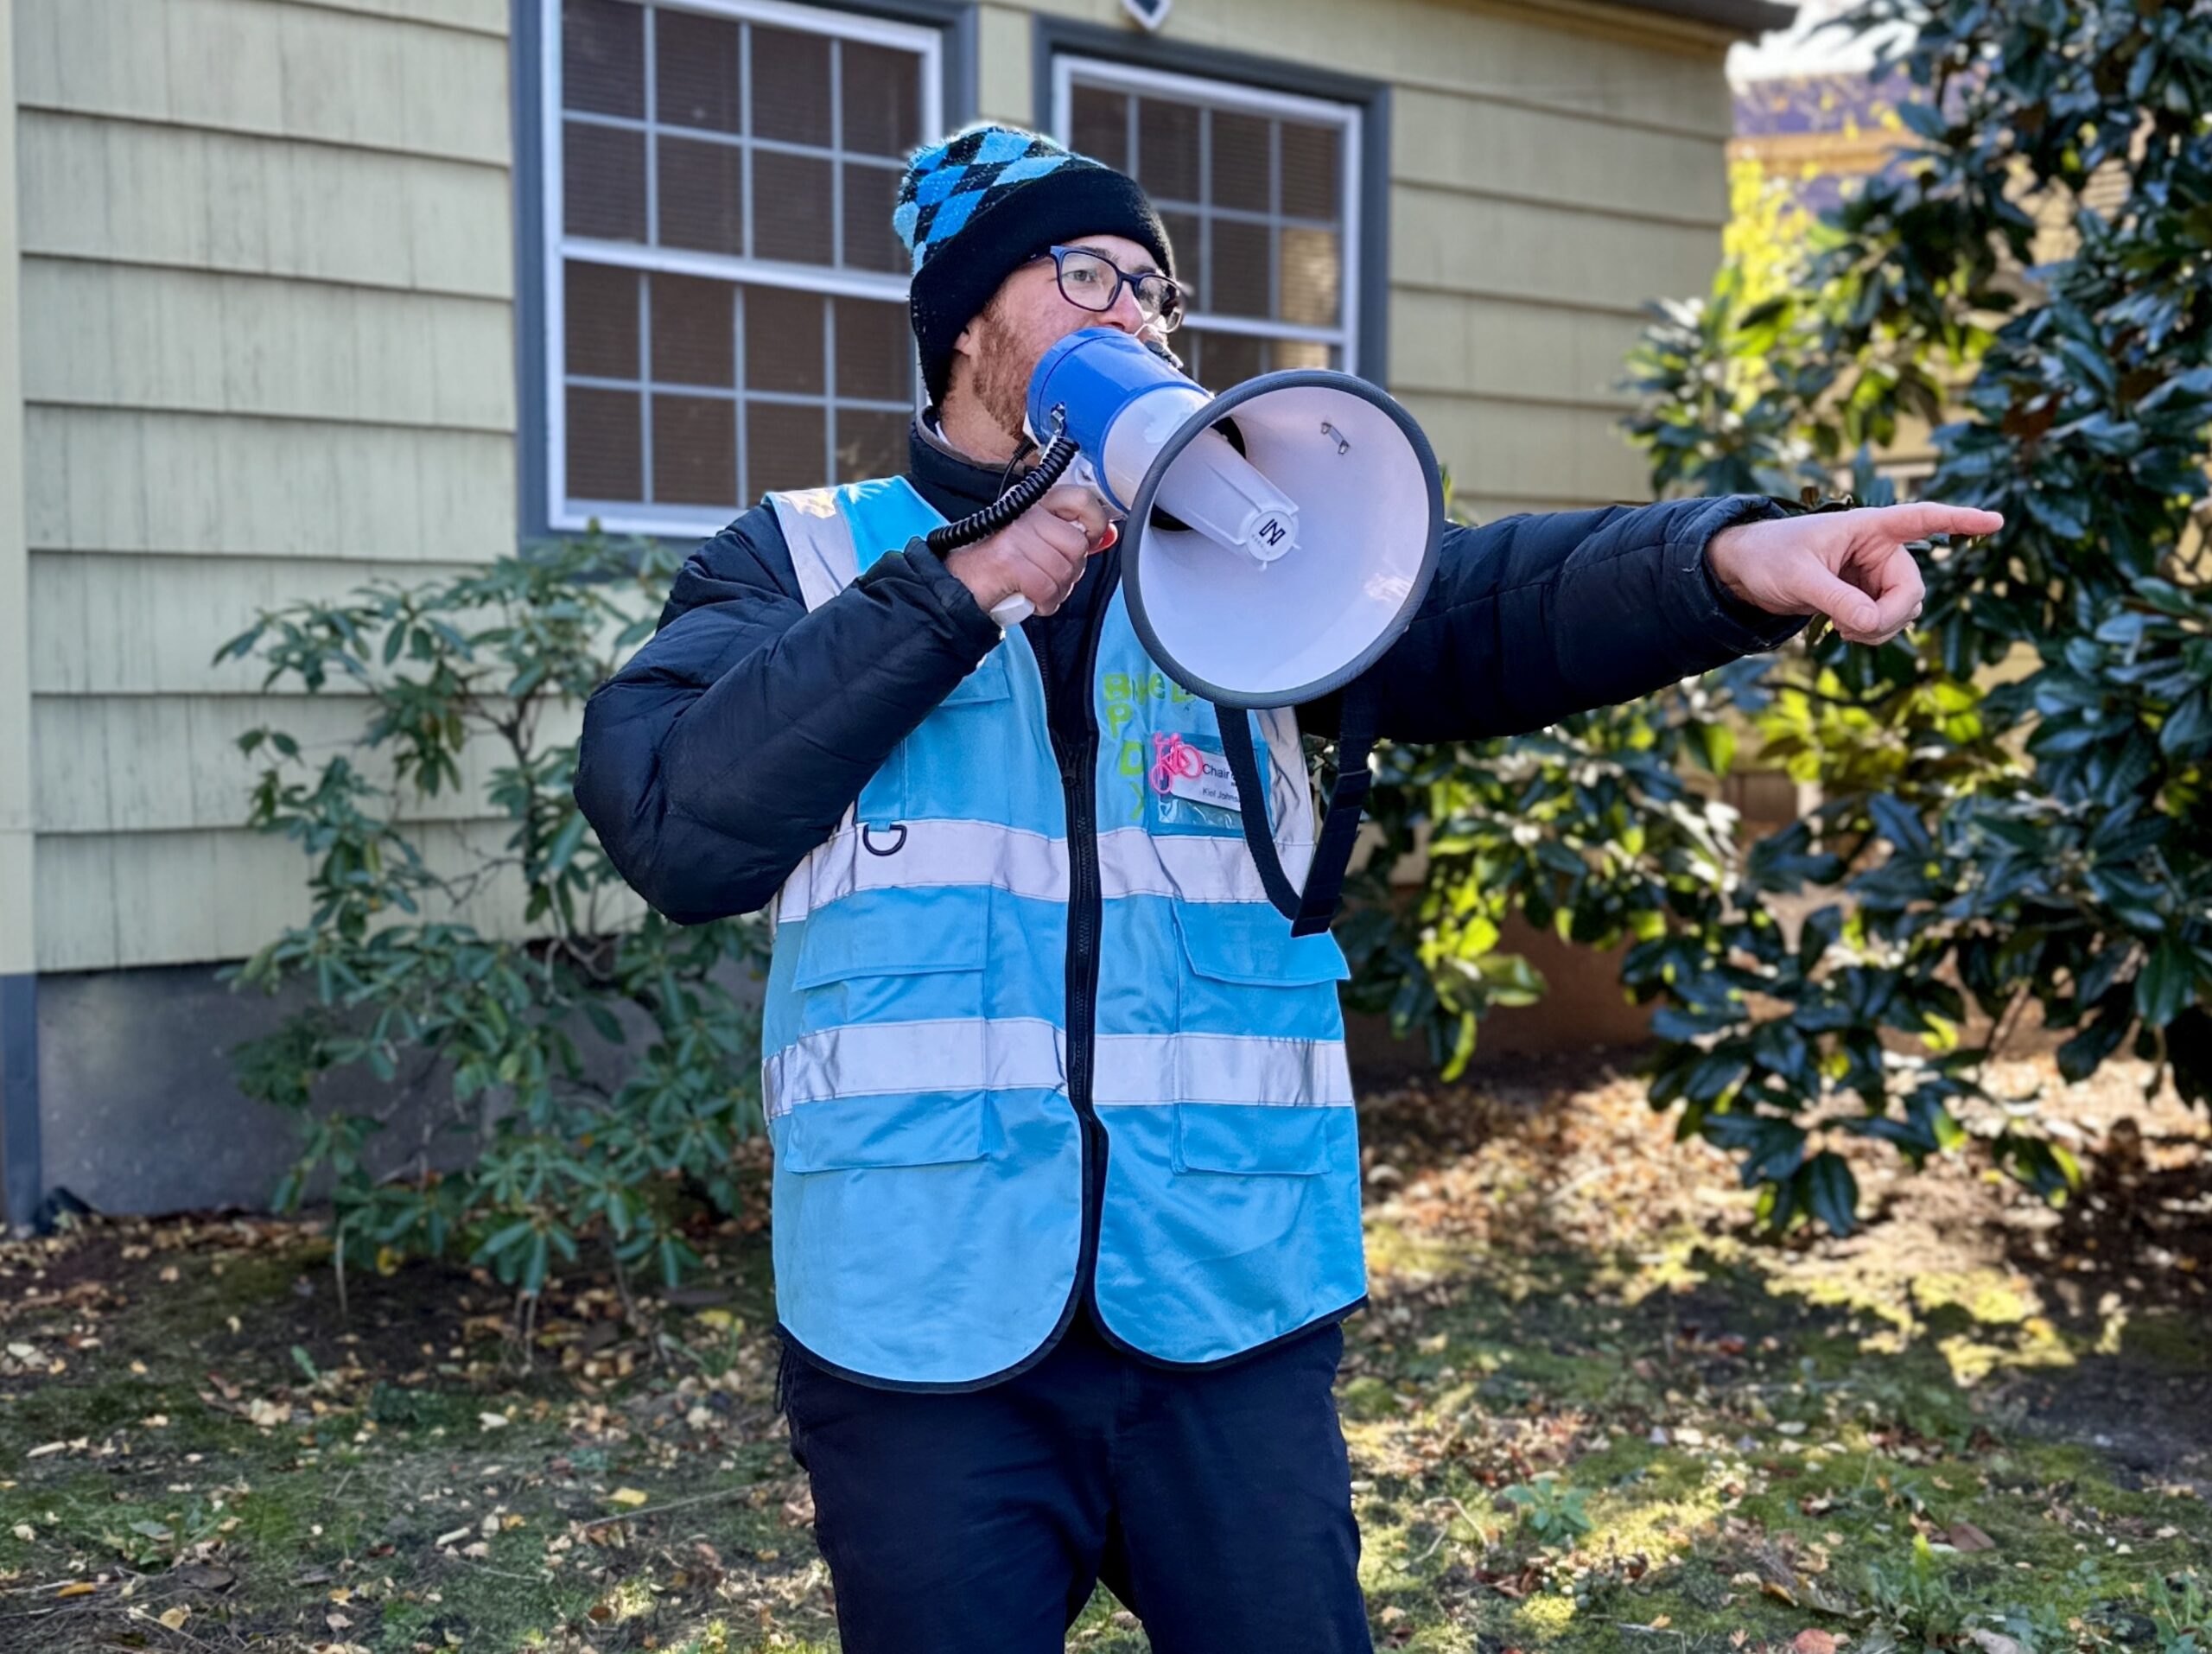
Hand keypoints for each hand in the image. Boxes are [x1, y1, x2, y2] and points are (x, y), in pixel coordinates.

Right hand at [944, 485, 1114, 618]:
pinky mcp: (1009, 561)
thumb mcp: (1035, 543)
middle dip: (1070, 571)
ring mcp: (1016, 536)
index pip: (1080, 499)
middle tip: (1049, 577)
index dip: (1095, 523)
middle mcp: (1025, 514)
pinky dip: (1044, 604)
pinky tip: (1032, 601)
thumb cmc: (997, 566)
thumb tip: (1107, 535)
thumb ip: (1069, 537)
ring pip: (1064, 571)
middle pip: (1077, 545)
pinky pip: (1048, 589)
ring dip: (1056, 592)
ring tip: (1037, 591)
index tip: (1090, 539)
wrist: (957, 584)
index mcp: (1034, 504)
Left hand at [1706, 501, 2004, 645]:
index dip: (1960, 520)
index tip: (1996, 520)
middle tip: (1852, 630)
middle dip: (1890, 616)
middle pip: (1912, 590)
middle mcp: (1879, 549)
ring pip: (1904, 610)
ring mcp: (1875, 575)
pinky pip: (1888, 621)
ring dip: (1881, 628)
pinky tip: (1846, 631)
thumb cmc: (1769, 557)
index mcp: (1869, 527)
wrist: (1745, 572)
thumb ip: (1837, 600)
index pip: (1923, 519)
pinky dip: (1873, 632)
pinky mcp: (1866, 597)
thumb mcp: (1799, 578)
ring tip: (1843, 629)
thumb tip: (1870, 624)